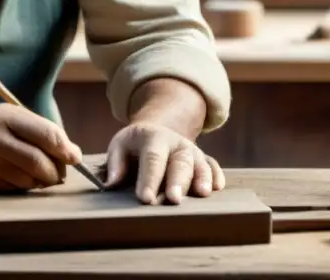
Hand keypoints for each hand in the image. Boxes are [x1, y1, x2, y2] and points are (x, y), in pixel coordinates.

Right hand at [0, 103, 82, 192]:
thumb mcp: (14, 117)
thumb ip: (43, 131)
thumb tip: (74, 155)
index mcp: (5, 117)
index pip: (45, 135)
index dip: (65, 149)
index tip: (75, 158)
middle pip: (39, 162)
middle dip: (57, 170)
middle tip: (60, 171)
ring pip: (30, 180)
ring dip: (43, 181)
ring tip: (39, 173)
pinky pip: (17, 190)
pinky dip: (27, 187)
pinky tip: (21, 177)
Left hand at [104, 121, 224, 204]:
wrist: (158, 130)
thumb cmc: (135, 145)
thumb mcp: (120, 145)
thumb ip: (115, 163)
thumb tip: (112, 183)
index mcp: (154, 137)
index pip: (152, 158)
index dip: (149, 178)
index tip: (145, 198)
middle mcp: (177, 143)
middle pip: (179, 162)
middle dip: (177, 181)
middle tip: (173, 199)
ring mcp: (193, 150)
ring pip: (199, 163)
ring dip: (201, 178)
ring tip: (202, 193)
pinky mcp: (204, 159)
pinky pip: (213, 165)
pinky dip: (216, 175)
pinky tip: (217, 187)